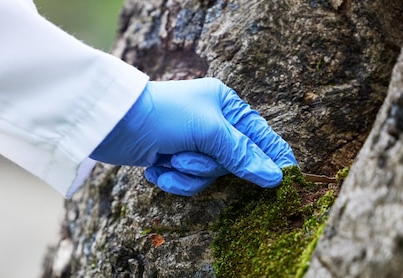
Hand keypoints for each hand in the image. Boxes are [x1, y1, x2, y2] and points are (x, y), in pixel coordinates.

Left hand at [90, 78, 296, 195]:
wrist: (113, 124)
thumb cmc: (163, 116)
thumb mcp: (207, 131)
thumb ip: (241, 154)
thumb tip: (275, 177)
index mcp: (226, 105)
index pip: (261, 135)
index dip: (274, 157)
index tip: (289, 179)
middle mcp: (213, 122)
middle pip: (233, 161)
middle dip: (207, 166)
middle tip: (186, 157)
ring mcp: (193, 142)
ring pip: (209, 175)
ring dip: (187, 173)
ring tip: (167, 159)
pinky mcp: (175, 157)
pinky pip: (189, 181)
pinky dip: (172, 179)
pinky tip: (155, 168)